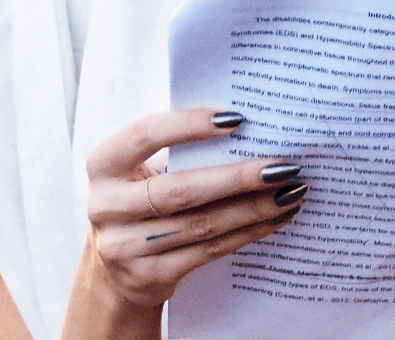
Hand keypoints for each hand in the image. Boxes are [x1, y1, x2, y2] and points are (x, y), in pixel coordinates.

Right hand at [61, 107, 305, 338]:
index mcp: (103, 164)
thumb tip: (251, 128)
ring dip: (253, 208)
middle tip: (282, 165)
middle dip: (237, 177)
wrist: (115, 267)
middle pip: (180, 189)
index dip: (189, 124)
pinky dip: (248, 232)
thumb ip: (180, 149)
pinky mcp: (148, 277)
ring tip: (290, 191)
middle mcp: (105, 206)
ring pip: (201, 224)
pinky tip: (276, 217)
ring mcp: (124, 247)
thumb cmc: (144, 196)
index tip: (237, 118)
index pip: (146, 134)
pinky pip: (209, 251)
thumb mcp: (144, 169)